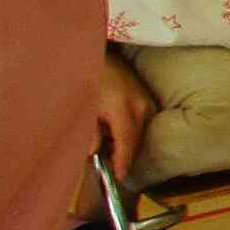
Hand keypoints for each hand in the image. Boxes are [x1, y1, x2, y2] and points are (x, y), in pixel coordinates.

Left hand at [96, 53, 154, 179]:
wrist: (100, 51)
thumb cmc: (87, 75)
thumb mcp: (83, 104)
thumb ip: (89, 129)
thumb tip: (93, 152)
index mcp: (122, 108)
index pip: (126, 143)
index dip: (122, 162)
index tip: (118, 178)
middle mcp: (140, 106)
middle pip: (136, 140)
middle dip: (124, 156)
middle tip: (110, 168)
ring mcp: (146, 101)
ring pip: (140, 132)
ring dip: (127, 144)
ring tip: (110, 151)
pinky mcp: (147, 98)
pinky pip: (141, 122)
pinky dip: (130, 133)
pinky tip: (116, 134)